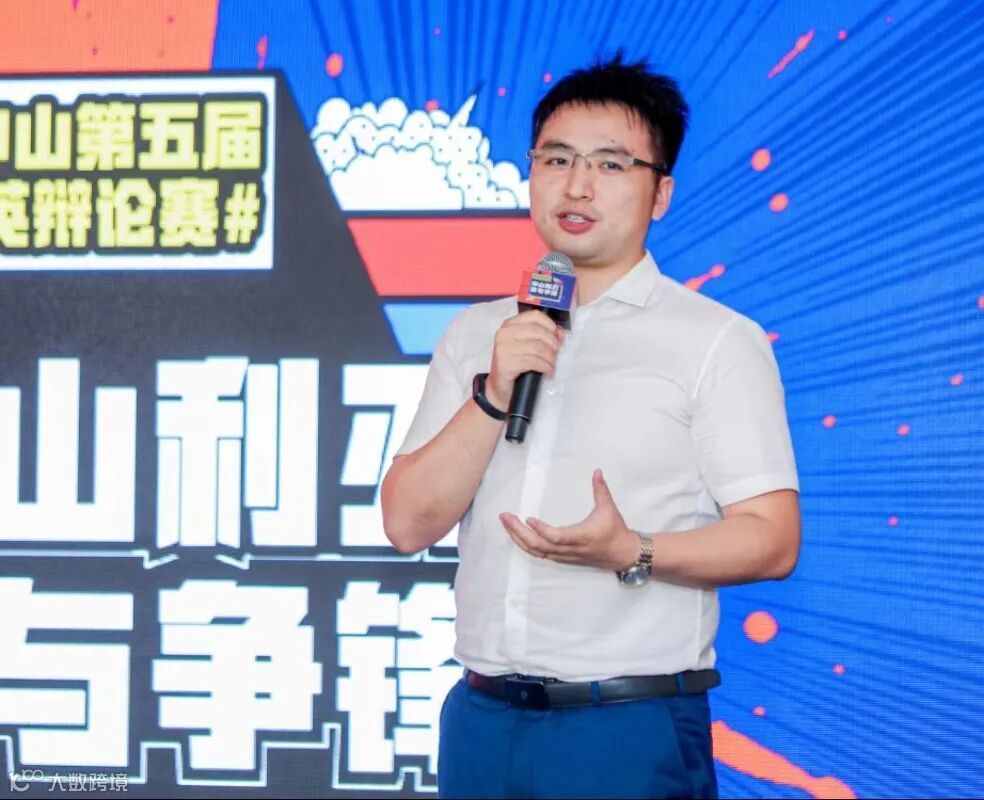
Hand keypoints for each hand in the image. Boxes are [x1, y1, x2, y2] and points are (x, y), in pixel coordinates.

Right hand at [486, 309, 564, 410]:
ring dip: (550, 357)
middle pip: (538, 332)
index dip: (550, 326)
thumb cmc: (515, 365)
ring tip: (551, 364)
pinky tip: (548, 370)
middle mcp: (504, 333)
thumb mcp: (527, 346)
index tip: (559, 338)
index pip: (535, 316)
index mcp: (509, 325)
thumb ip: (541, 336)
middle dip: (552, 344)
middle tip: (555, 355)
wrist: (499, 387)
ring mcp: (503, 348)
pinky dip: (545, 366)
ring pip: (538, 347)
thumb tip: (559, 333)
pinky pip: (533, 361)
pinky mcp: (505, 363)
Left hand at [499, 470, 640, 570]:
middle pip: (539, 546)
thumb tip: (597, 471)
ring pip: (536, 552)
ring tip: (506, 523)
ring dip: (519, 538)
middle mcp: (570, 549)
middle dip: (519, 532)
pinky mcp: (562, 558)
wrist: (622, 554)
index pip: (556, 537)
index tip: (528, 518)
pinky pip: (539, 554)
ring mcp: (564, 555)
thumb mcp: (609, 508)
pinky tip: (516, 534)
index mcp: (581, 536)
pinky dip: (526, 544)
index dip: (541, 530)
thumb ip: (601, 490)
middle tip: (505, 517)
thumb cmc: (615, 530)